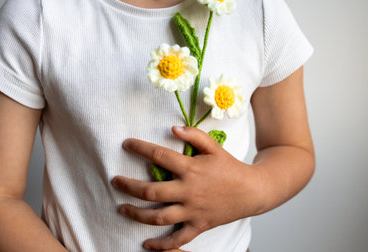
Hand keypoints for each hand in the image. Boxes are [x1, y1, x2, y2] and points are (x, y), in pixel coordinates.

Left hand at [111, 126, 260, 250]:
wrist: (252, 191)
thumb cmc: (231, 167)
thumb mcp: (214, 147)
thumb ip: (194, 136)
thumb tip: (173, 128)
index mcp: (191, 169)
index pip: (159, 156)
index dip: (140, 148)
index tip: (126, 144)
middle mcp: (188, 190)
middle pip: (151, 191)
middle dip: (129, 186)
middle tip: (115, 181)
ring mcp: (192, 210)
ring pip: (158, 216)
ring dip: (137, 214)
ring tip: (122, 208)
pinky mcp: (199, 225)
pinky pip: (178, 238)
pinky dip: (161, 244)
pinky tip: (146, 244)